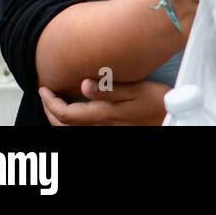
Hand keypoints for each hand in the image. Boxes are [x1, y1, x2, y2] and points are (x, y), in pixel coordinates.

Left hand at [40, 79, 169, 125]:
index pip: (65, 113)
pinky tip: (75, 113)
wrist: (171, 117)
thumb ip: (109, 89)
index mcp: (102, 114)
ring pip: (70, 130)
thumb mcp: (137, 90)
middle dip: (49, 111)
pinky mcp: (111, 129)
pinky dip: (70, 123)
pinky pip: (80, 130)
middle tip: (45, 96)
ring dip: (57, 119)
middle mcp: (99, 126)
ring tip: (54, 105)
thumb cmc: (157, 102)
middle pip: (62, 126)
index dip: (50, 102)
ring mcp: (104, 130)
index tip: (43, 88)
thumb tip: (83, 84)